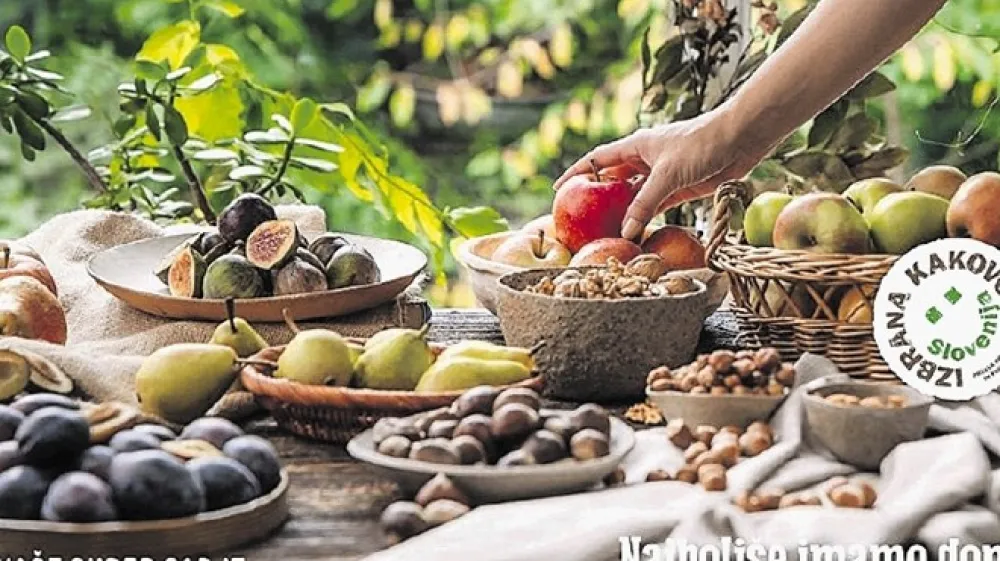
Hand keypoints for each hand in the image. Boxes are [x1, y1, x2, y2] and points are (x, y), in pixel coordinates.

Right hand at [553, 105, 769, 240]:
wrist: (740, 138)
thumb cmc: (701, 146)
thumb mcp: (668, 175)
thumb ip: (645, 204)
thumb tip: (625, 232)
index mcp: (635, 146)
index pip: (597, 160)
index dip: (577, 174)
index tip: (560, 190)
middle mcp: (645, 160)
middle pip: (614, 181)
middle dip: (598, 198)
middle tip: (581, 219)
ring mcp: (662, 174)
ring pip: (634, 196)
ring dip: (623, 212)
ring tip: (605, 232)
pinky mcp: (679, 187)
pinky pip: (655, 205)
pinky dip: (645, 218)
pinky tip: (635, 233)